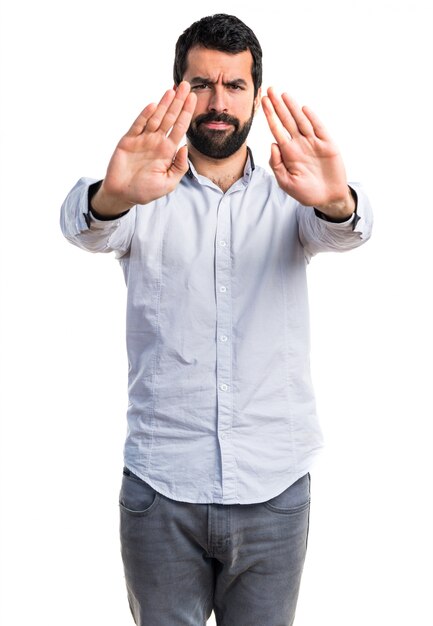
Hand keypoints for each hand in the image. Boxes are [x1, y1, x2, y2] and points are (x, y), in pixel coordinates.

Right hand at [92, 81, 196, 215]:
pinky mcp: (128, 141)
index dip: (187, 112)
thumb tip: (185, 148)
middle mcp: (156, 141)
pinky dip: (145, 115)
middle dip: (178, 102)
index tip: (194, 98)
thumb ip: (179, 166)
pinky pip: (138, 125)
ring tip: (172, 90)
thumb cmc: (145, 190)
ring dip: (164, 104)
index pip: (180, 127)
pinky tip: (154, 105)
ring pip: (155, 118)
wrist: (123, 194)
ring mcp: (142, 139)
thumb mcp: (168, 183)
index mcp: (167, 150)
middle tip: (185, 85)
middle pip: (170, 118)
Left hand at [262, 88, 354, 218]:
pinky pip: (319, 128)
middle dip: (278, 105)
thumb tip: (272, 144)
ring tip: (283, 95)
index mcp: (288, 152)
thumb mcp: (286, 183)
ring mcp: (313, 143)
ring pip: (301, 121)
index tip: (262, 102)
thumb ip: (277, 165)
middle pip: (287, 120)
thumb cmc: (305, 192)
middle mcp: (299, 144)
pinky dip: (312, 119)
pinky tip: (303, 109)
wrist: (327, 198)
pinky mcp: (327, 145)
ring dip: (292, 108)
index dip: (270, 115)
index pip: (276, 129)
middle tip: (269, 90)